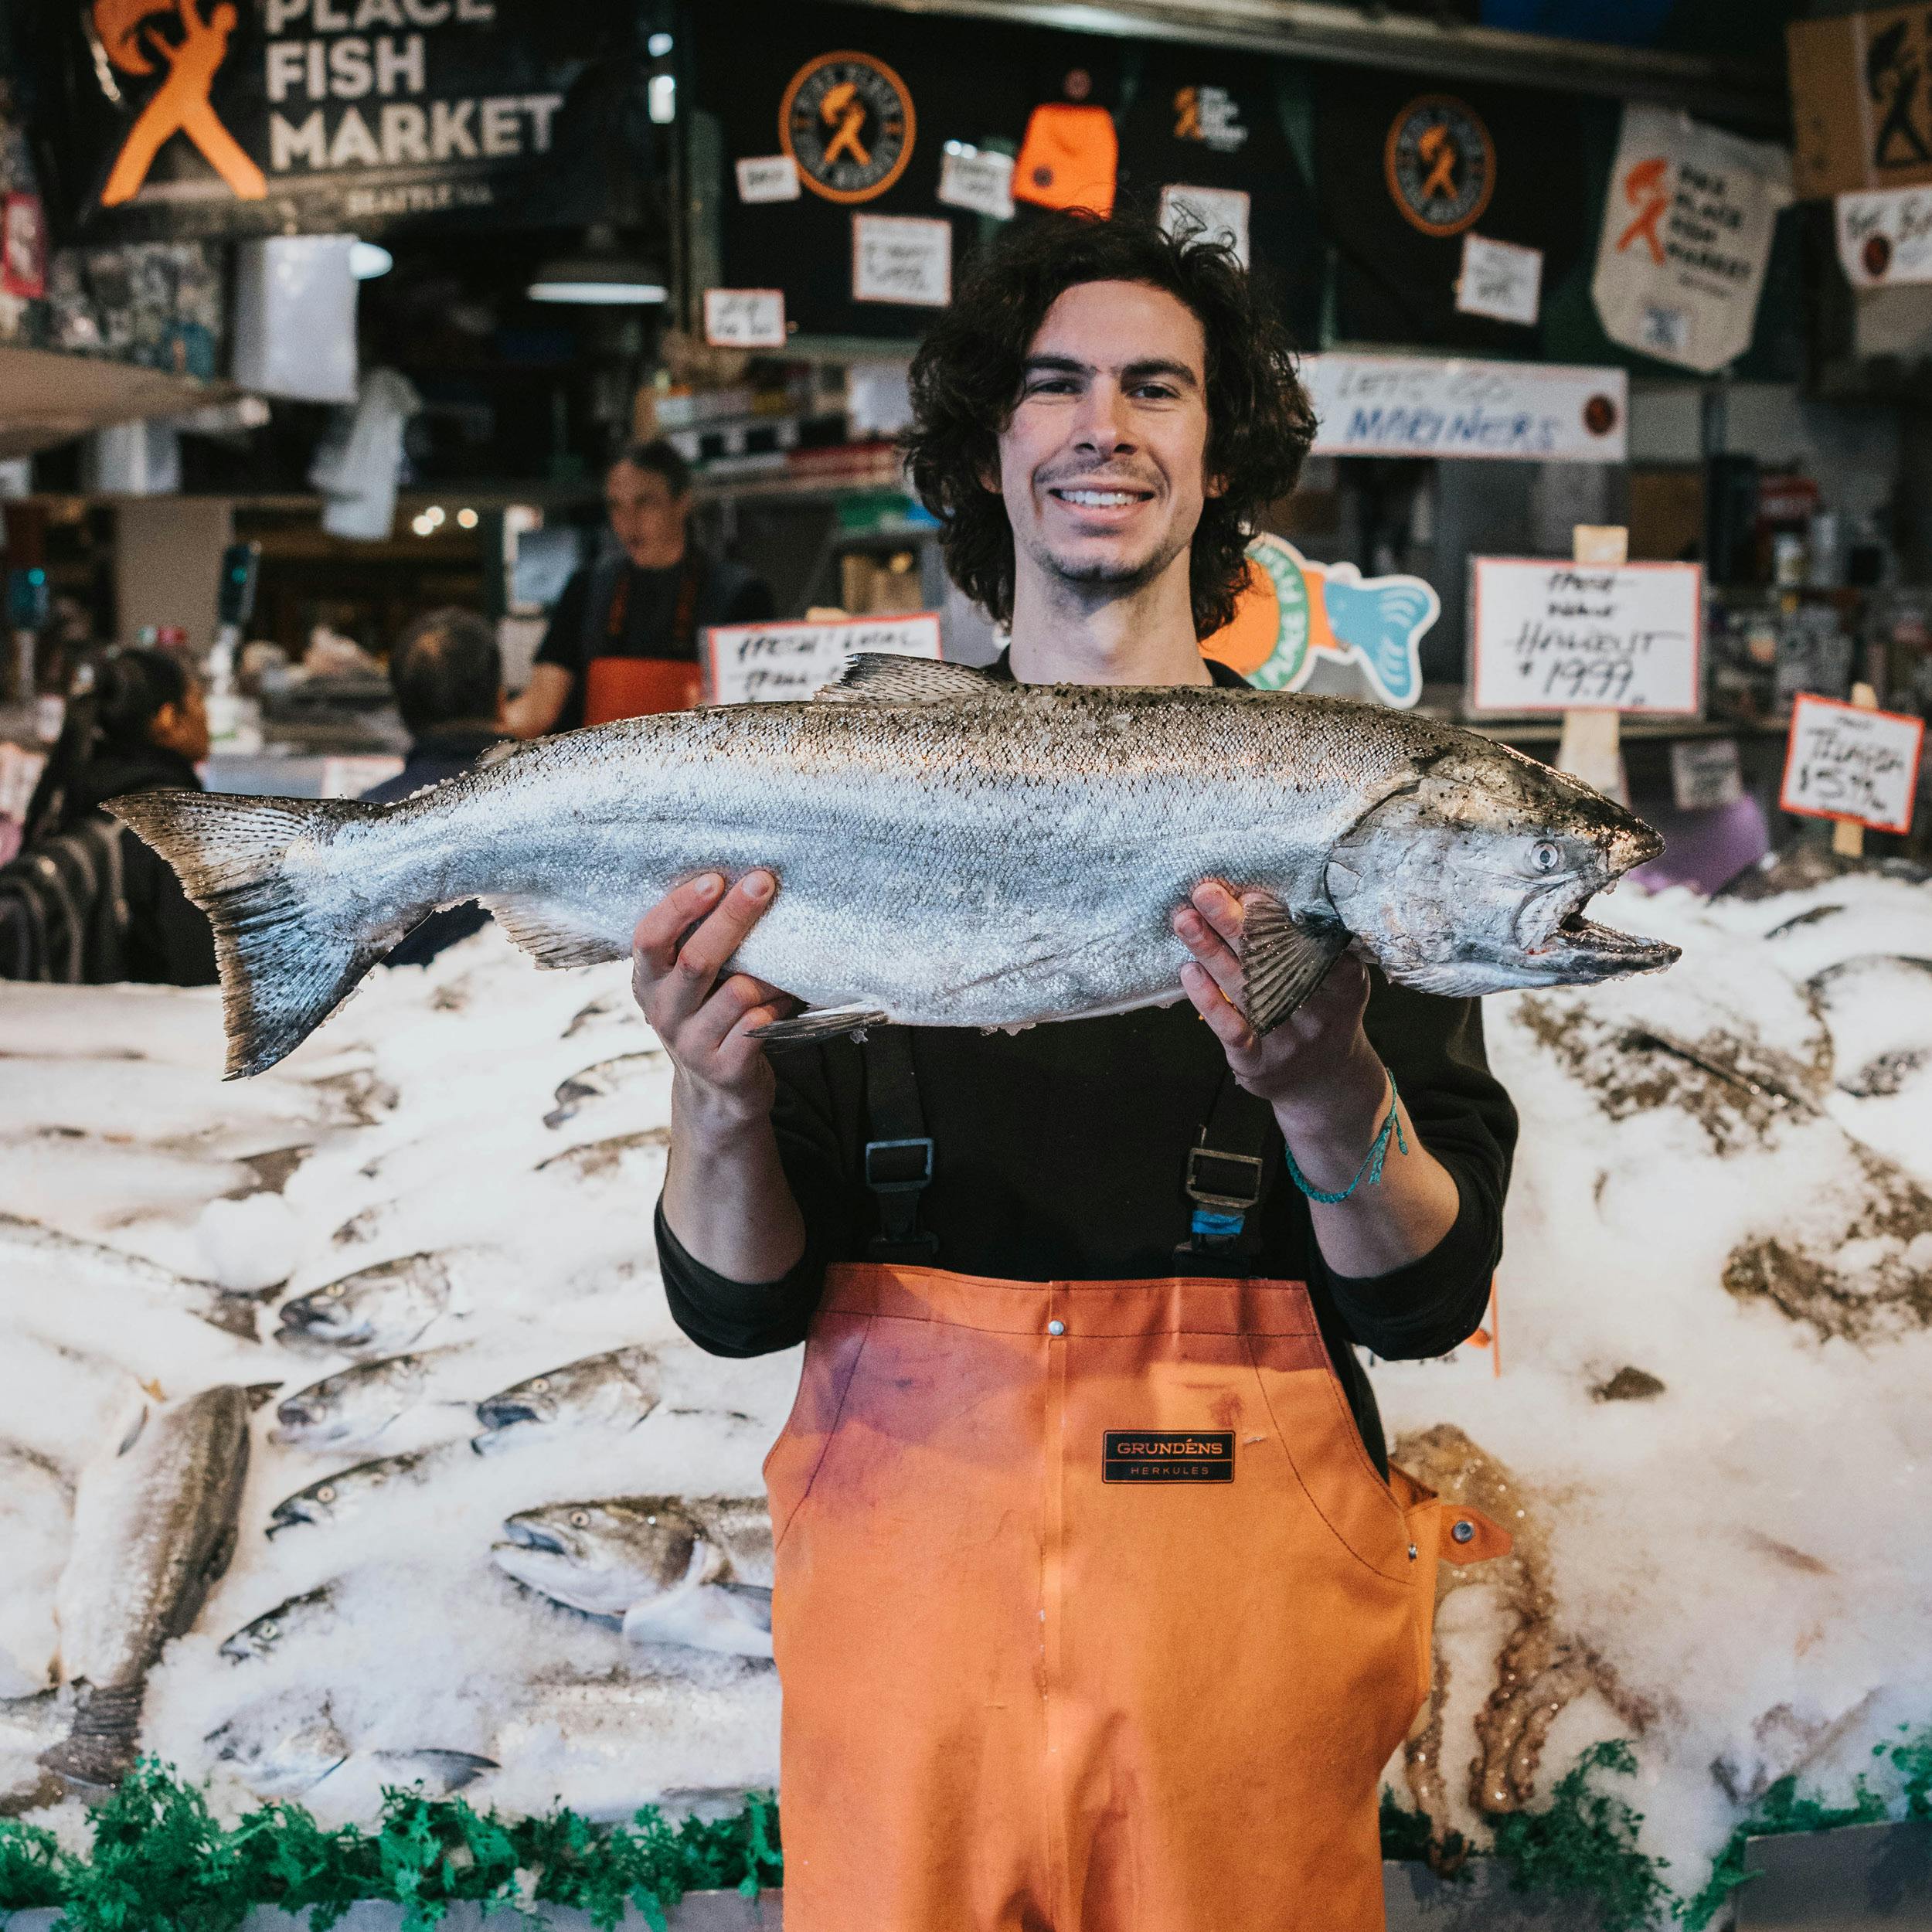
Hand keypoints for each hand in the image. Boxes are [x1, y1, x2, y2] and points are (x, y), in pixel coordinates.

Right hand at [631, 871, 793, 1125]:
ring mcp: (691, 1044)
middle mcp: (662, 1012)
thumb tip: (743, 882)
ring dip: (770, 975)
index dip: (679, 907)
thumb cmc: (709, 1016)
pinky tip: (786, 1003)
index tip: (714, 879)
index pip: (649, 937)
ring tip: (785, 971)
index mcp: (648, 981)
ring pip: (738, 992)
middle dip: (733, 917)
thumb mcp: (687, 984)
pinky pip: (759, 1024)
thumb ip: (696, 943)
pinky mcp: (725, 1068)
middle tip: (763, 884)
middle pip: (696, 960)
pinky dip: (778, 1007)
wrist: (716, 1093)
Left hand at [1173, 881, 1384, 1134]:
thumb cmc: (1321, 1011)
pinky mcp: (1259, 1063)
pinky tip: (1189, 970)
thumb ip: (1311, 943)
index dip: (1279, 919)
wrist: (1324, 1081)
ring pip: (1243, 988)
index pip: (1312, 943)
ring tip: (1185, 919)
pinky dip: (1208, 999)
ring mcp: (1288, 1040)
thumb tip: (1260, 895)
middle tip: (1207, 892)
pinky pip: (1231, 1029)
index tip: (1250, 894)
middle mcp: (1318, 1012)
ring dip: (1210, 950)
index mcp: (1344, 982)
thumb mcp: (1335, 979)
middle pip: (1271, 960)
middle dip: (1235, 923)